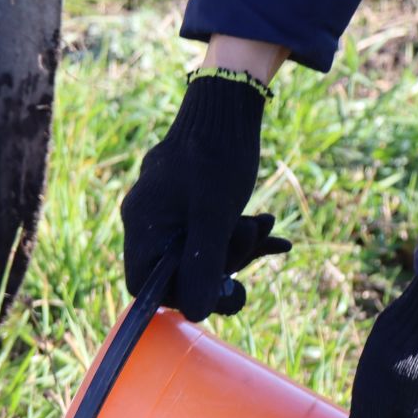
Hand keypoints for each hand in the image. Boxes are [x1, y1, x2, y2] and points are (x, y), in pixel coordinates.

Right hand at [120, 74, 290, 319]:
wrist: (230, 104)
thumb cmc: (219, 156)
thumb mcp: (215, 217)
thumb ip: (203, 266)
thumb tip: (196, 313)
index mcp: (143, 225)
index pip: (145, 284)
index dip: (180, 295)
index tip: (216, 288)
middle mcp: (149, 221)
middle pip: (179, 271)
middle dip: (224, 264)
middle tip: (253, 238)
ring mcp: (169, 212)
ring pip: (201, 252)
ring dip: (239, 247)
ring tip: (266, 222)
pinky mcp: (190, 204)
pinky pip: (211, 233)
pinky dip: (240, 233)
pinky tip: (273, 230)